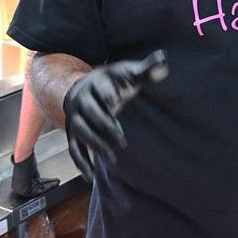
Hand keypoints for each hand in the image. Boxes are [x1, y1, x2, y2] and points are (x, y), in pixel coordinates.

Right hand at [63, 50, 168, 181]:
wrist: (86, 87)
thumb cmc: (115, 81)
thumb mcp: (129, 72)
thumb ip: (147, 69)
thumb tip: (164, 59)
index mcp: (97, 82)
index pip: (101, 89)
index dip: (108, 95)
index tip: (117, 101)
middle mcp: (82, 99)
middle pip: (90, 112)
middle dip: (105, 125)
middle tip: (122, 140)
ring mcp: (75, 117)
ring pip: (81, 132)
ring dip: (95, 144)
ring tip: (112, 158)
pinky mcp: (73, 132)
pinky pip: (73, 148)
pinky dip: (81, 163)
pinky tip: (90, 177)